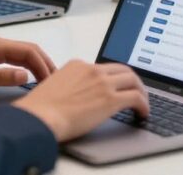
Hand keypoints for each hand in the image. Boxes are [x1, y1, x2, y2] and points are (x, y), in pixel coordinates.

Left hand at [0, 36, 55, 97]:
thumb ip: (2, 77)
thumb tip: (25, 75)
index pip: (28, 51)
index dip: (42, 65)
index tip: (50, 79)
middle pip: (29, 49)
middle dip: (44, 62)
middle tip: (55, 78)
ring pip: (22, 52)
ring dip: (36, 63)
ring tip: (46, 77)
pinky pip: (14, 57)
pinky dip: (26, 64)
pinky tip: (29, 74)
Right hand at [14, 61, 149, 141]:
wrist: (39, 116)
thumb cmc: (40, 109)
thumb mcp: (54, 87)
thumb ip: (69, 85)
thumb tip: (77, 95)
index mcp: (77, 65)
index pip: (103, 68)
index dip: (114, 78)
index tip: (117, 86)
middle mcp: (92, 70)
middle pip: (123, 70)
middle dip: (132, 81)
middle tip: (136, 91)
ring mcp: (103, 83)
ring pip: (133, 80)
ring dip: (141, 92)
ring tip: (142, 103)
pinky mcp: (110, 99)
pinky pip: (136, 98)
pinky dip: (143, 104)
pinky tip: (143, 113)